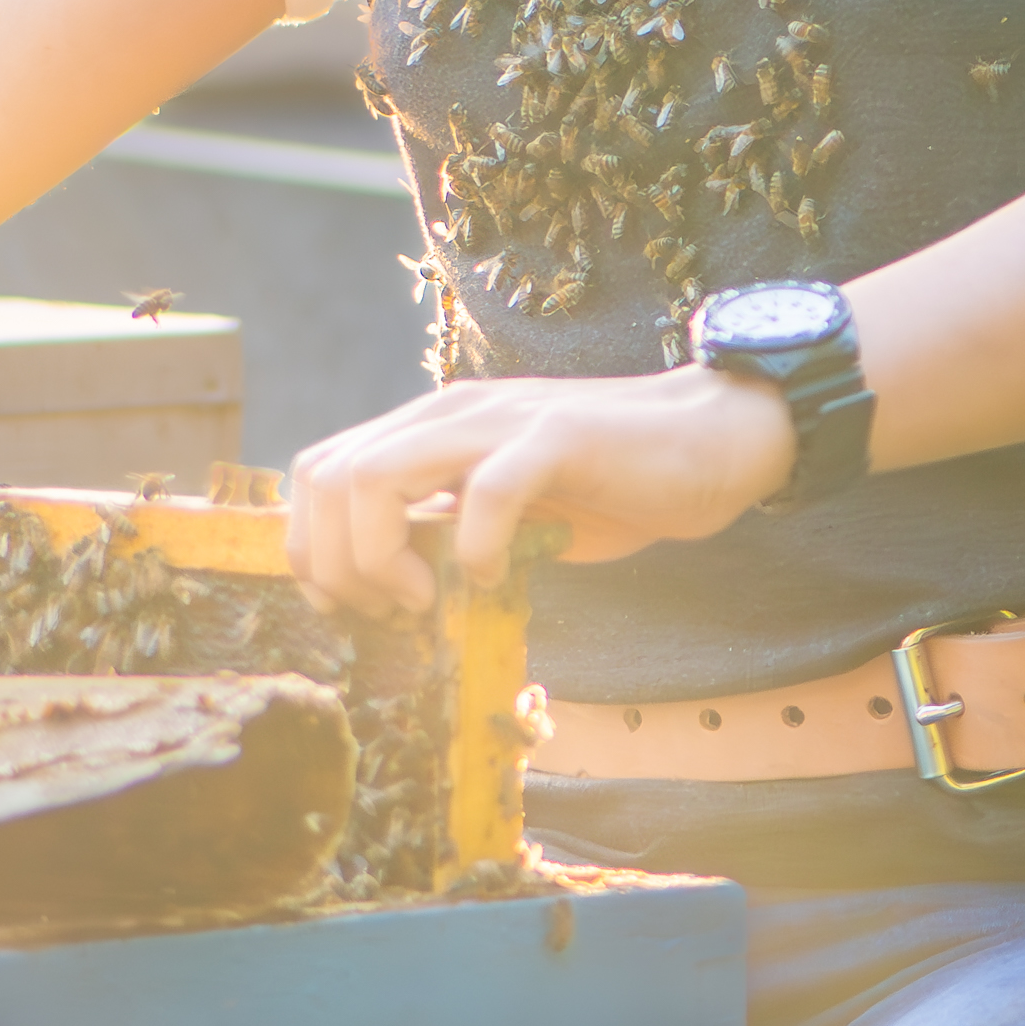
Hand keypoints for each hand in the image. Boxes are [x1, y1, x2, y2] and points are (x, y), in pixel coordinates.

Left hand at [282, 363, 794, 615]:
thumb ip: (446, 530)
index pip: (318, 470)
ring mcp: (499, 420)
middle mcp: (449, 414)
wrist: (713, 437)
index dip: (311, 546)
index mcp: (429, 429)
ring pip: (378, 473)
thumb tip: (387, 589)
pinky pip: (487, 490)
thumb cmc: (612, 483)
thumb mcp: (507, 514)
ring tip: (430, 599)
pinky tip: (499, 577)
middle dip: (337, 562)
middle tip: (389, 612)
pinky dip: (477, 547)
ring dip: (384, 555)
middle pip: (331, 476)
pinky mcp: (557, 437)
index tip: (350, 607)